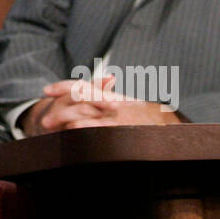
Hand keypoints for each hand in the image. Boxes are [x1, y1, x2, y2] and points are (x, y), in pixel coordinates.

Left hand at [18, 75, 183, 133]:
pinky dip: (86, 129)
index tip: (46, 90)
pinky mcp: (124, 131)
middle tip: (44, 118)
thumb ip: (111, 98)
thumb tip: (102, 88)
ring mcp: (118, 117)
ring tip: (49, 125)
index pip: (84, 86)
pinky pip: (101, 129)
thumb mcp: (130, 105)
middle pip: (80, 98)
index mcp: (112, 96)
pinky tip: (73, 132)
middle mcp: (113, 103)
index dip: (63, 87)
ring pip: (87, 112)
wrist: (175, 128)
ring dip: (65, 118)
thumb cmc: (151, 119)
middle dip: (60, 105)